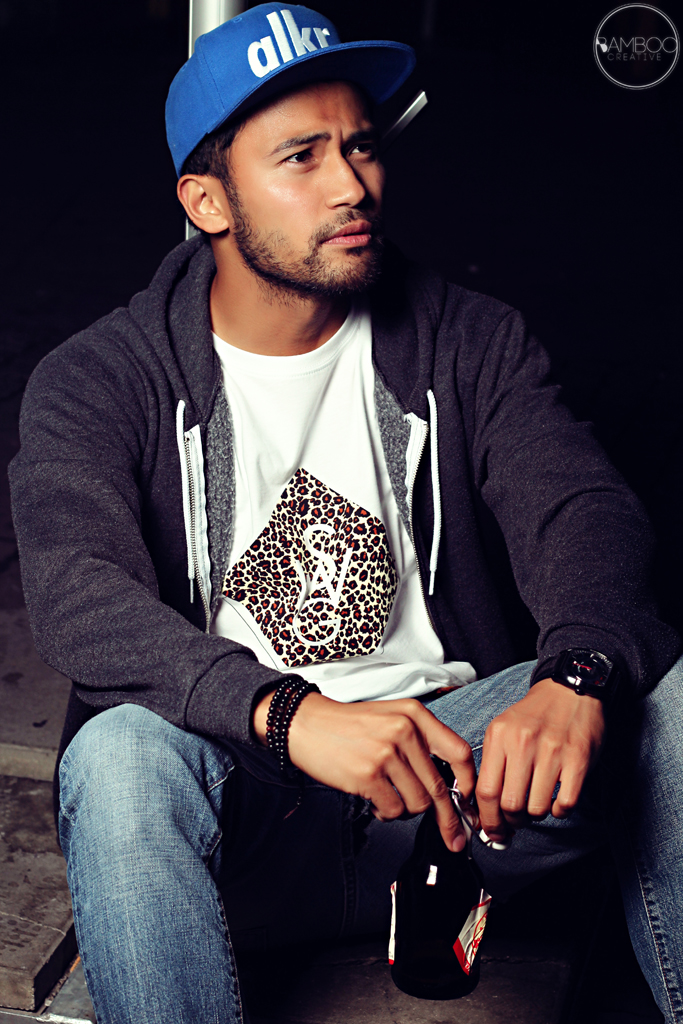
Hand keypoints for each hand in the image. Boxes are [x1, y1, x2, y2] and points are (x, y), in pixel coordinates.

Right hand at [253, 691, 475, 851]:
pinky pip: (394, 810)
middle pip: (440, 788)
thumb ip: (421, 743)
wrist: (307, 723)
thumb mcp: (393, 718)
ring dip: (406, 810)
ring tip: (388, 795)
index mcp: (416, 715)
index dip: (469, 785)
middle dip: (449, 819)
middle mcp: (405, 731)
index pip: (459, 753)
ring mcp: (386, 753)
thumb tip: (451, 785)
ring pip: (418, 803)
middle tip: (455, 839)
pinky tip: (375, 800)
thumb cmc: (351, 725)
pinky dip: (387, 812)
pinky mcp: (368, 775)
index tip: (469, 806)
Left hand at [476, 678, 604, 841]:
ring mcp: (552, 751)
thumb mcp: (504, 728)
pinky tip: (556, 799)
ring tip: (537, 804)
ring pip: (536, 808)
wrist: (569, 689)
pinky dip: (559, 810)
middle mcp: (523, 743)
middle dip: (511, 822)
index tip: (492, 830)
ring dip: (536, 815)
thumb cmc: (535, 714)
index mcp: (500, 736)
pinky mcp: (578, 759)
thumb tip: (486, 807)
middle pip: (510, 804)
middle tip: (516, 821)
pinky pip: (565, 803)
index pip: (486, 791)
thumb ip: (494, 763)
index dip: (488, 819)